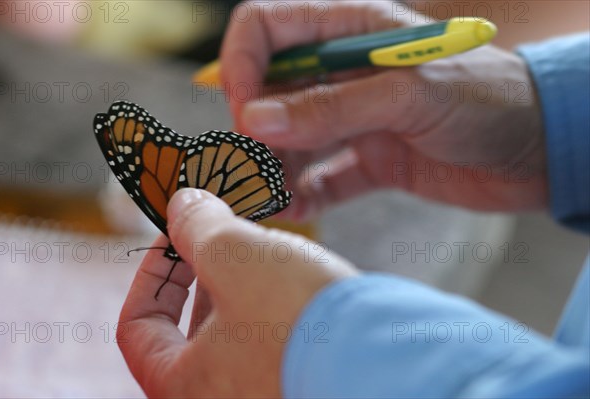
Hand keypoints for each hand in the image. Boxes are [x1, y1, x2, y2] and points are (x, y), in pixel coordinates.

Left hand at [117, 188, 356, 396]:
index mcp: (181, 387)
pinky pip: (269, 341)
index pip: (136, 327)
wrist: (388, 364)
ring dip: (239, 286)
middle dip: (200, 273)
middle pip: (186, 330)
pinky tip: (292, 277)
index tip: (174, 238)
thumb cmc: (301, 322)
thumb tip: (182, 204)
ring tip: (260, 249)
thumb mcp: (235, 256)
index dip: (150, 273)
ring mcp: (258, 395)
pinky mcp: (294, 385)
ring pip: (232, 334)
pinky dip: (270, 306)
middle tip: (220, 234)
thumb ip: (197, 226)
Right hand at [220, 1, 546, 219]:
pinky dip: (305, 196)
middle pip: (270, 92)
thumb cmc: (487, 98)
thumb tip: (254, 118)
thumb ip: (330, 106)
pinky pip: (323, 177)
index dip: (243, 66)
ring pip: (292, 140)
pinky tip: (293, 212)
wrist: (538, 148)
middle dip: (254, 131)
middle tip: (250, 171)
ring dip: (275, 169)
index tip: (245, 115)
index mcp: (349, 32)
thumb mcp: (407, 94)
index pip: (266, 29)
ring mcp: (355, 118)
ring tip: (268, 200)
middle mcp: (343, 73)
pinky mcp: (370, 160)